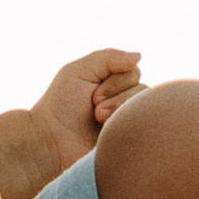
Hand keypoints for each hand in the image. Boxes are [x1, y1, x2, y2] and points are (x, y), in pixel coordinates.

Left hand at [0, 48, 142, 198]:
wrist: (50, 143)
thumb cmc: (60, 107)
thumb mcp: (78, 72)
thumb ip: (107, 58)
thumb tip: (139, 55)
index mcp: (114, 84)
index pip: (134, 72)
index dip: (115, 82)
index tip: (92, 96)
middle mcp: (125, 102)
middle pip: (144, 90)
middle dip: (117, 98)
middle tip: (95, 112)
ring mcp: (129, 123)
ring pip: (147, 110)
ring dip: (121, 113)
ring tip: (99, 122)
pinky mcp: (131, 142)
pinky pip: (148, 132)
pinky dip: (130, 129)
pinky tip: (111, 136)